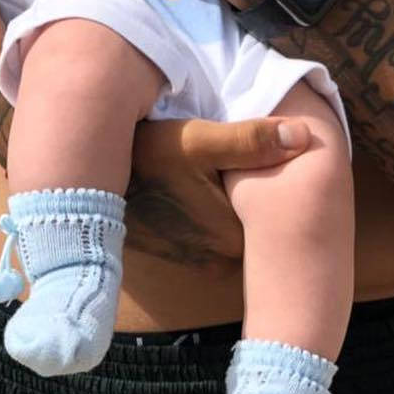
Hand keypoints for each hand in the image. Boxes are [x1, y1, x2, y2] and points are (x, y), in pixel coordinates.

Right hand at [126, 114, 311, 263]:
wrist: (89, 184)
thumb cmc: (147, 158)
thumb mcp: (199, 141)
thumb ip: (252, 140)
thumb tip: (304, 135)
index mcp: (233, 237)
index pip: (276, 212)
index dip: (281, 181)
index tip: (285, 160)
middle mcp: (219, 258)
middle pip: (256, 218)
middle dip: (259, 192)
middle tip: (259, 157)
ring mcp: (199, 259)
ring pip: (234, 223)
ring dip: (234, 201)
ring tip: (229, 170)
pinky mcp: (181, 253)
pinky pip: (213, 229)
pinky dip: (214, 209)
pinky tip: (207, 184)